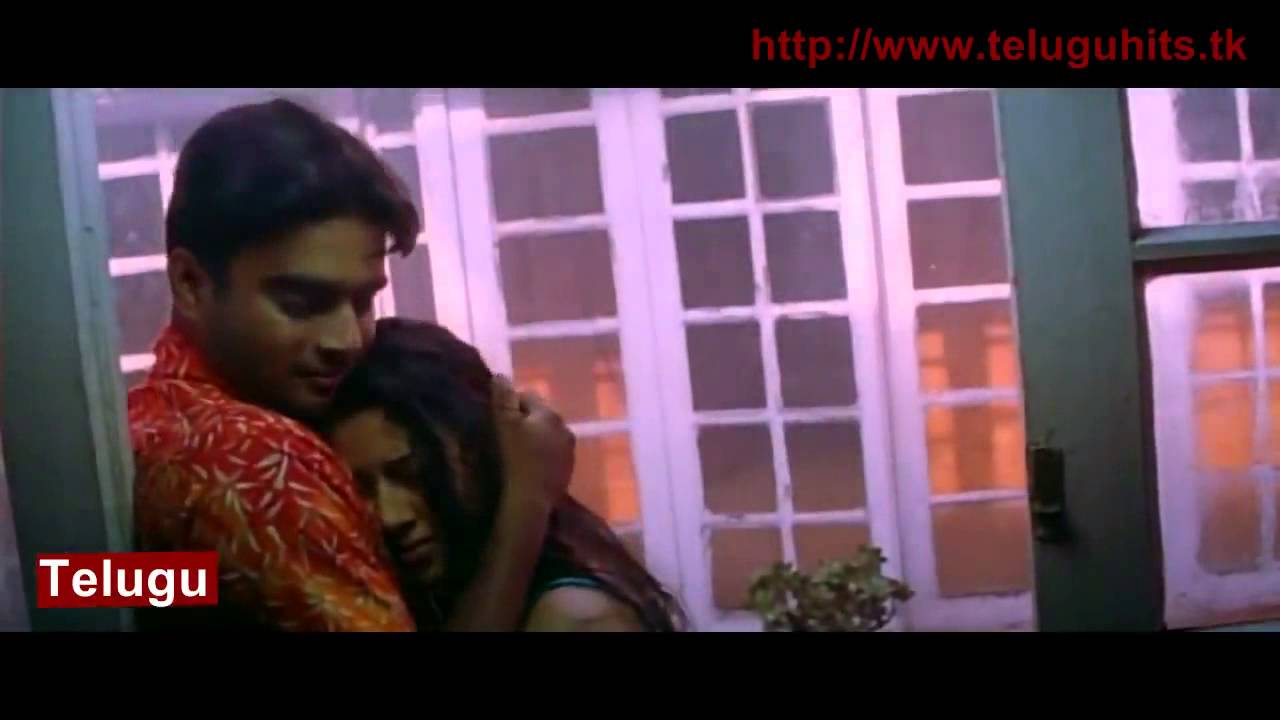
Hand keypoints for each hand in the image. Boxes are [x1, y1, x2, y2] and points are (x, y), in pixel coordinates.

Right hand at [491, 375, 574, 508]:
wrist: (531, 499)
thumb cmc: (515, 459)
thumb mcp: (504, 425)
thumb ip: (503, 398)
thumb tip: (501, 375)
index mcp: (549, 413)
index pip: (528, 396)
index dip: (511, 403)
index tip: (497, 417)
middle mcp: (565, 427)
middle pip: (540, 415)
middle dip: (526, 419)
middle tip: (506, 435)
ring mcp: (569, 450)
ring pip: (548, 434)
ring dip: (536, 437)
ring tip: (518, 452)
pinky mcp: (569, 469)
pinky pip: (553, 453)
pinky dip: (543, 455)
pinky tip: (530, 466)